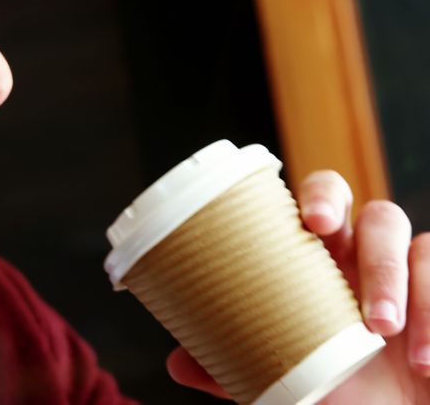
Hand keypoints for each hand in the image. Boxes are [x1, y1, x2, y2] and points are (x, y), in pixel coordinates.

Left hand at [166, 170, 429, 402]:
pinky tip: (428, 362)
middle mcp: (373, 260)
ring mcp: (420, 280)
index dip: (321, 197)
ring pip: (421, 250)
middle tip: (359, 285)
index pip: (323, 203)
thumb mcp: (284, 380)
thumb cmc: (340, 392)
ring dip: (404, 288)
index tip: (312, 222)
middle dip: (373, 242)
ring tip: (388, 336)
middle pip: (380, 215)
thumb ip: (235, 366)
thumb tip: (177, 362)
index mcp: (325, 261)